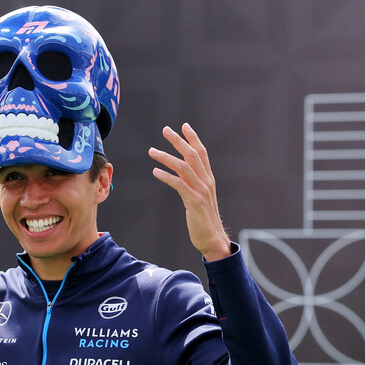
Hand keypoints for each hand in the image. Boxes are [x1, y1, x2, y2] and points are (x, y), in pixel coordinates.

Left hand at [148, 123, 231, 261]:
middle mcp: (206, 181)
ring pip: (184, 166)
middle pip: (192, 155)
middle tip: (165, 130)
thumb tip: (182, 174)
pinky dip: (166, 176)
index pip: (202, 153)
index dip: (193, 138)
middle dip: (178, 140)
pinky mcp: (194, 201)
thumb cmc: (204, 220)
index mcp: (208, 179)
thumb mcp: (199, 198)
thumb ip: (193, 184)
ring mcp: (201, 191)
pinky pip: (178, 184)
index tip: (184, 126)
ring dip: (166, 157)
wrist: (213, 239)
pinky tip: (155, 171)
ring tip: (151, 151)